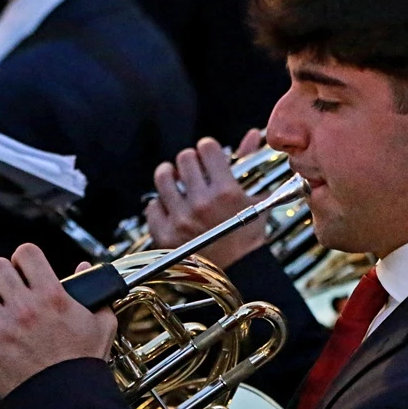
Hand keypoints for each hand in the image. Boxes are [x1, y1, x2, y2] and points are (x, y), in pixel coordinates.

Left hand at [0, 245, 116, 397]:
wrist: (67, 402)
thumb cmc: (83, 365)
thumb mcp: (100, 325)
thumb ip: (95, 296)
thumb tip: (83, 270)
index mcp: (51, 296)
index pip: (26, 253)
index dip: (24, 258)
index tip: (25, 269)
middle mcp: (24, 307)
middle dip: (0, 276)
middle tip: (5, 289)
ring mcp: (1, 329)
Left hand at [146, 129, 267, 268]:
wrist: (238, 273)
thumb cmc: (248, 238)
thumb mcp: (255, 199)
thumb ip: (250, 163)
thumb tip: (252, 135)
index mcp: (225, 192)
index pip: (206, 147)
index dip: (208, 149)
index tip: (209, 156)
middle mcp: (201, 204)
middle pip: (183, 158)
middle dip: (190, 161)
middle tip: (195, 171)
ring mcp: (181, 219)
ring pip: (163, 177)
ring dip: (170, 176)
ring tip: (178, 184)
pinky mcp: (165, 235)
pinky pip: (152, 206)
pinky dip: (161, 205)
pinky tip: (173, 208)